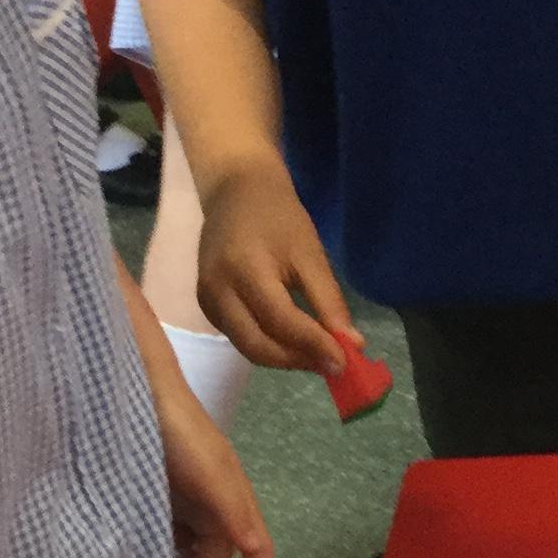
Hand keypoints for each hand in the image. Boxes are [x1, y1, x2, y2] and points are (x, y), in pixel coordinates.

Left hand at [154, 384, 273, 557]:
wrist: (140, 396)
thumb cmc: (180, 433)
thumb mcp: (210, 472)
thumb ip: (232, 510)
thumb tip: (256, 551)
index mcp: (234, 500)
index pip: (257, 550)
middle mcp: (214, 506)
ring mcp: (185, 503)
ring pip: (192, 553)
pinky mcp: (158, 499)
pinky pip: (166, 538)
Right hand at [196, 157, 354, 375]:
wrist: (234, 192)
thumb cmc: (278, 217)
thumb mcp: (310, 253)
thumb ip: (328, 301)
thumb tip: (352, 345)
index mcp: (244, 270)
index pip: (281, 322)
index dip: (313, 346)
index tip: (346, 362)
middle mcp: (217, 291)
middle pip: (258, 346)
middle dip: (297, 361)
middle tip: (333, 364)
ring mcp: (206, 301)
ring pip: (247, 347)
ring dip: (284, 358)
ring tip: (318, 356)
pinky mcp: (206, 306)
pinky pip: (239, 337)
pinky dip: (268, 346)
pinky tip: (294, 343)